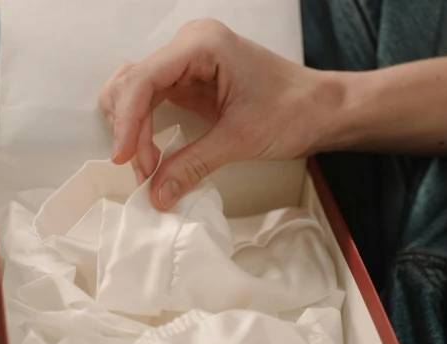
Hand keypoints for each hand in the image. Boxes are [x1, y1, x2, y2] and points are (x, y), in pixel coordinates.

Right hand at [98, 19, 337, 209]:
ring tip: (147, 166)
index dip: (126, 122)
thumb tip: (157, 194)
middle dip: (130, 130)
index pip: (143, 79)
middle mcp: (189, 46)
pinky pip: (152, 100)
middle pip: (132, 84)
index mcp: (201, 45)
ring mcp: (187, 61)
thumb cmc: (293, 111)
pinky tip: (152, 153)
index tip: (125, 159)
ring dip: (133, 129)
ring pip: (135, 91)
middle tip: (144, 172)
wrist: (321, 109)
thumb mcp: (240, 140)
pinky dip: (145, 127)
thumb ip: (193, 165)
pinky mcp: (190, 80)